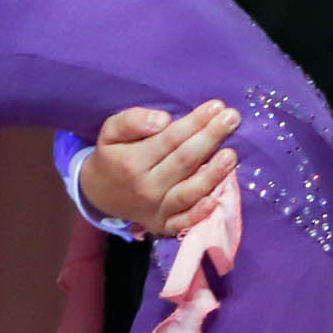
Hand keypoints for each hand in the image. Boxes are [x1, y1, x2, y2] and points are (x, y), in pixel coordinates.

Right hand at [76, 102, 240, 238]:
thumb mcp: (110, 131)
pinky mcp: (164, 225)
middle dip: (211, 138)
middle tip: (232, 118)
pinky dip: (200, 214)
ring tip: (232, 154)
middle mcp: (147, 187)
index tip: (216, 106)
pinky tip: (216, 200)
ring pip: (189, 191)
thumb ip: (132, 121)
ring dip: (213, 174)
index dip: (195, 122)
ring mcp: (157, 209)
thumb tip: (163, 120)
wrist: (99, 194)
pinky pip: (184, 222)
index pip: (171, 138)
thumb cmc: (113, 156)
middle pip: (185, 161)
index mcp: (134, 162)